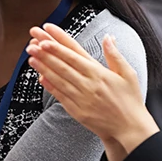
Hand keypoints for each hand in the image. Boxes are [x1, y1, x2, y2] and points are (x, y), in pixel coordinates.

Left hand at [26, 23, 158, 149]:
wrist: (130, 128)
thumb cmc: (130, 100)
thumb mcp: (128, 74)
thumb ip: (115, 55)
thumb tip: (108, 36)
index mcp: (99, 72)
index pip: (74, 52)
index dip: (59, 41)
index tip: (46, 32)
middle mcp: (88, 84)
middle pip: (62, 64)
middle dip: (45, 51)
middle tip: (31, 41)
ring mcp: (81, 98)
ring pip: (59, 79)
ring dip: (43, 67)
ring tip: (31, 56)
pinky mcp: (77, 111)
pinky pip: (60, 96)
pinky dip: (50, 86)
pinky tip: (40, 77)